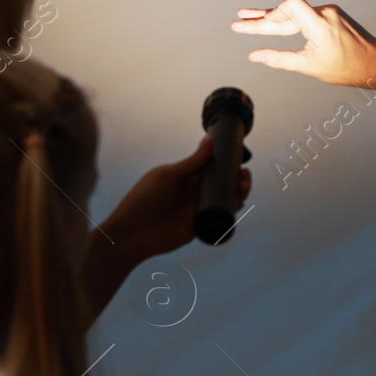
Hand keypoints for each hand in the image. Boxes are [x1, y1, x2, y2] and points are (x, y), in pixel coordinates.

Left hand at [97, 137, 250, 263]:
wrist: (131, 234)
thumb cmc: (142, 200)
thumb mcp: (167, 176)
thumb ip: (191, 162)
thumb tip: (209, 141)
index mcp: (184, 175)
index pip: (210, 164)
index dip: (226, 160)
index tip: (239, 156)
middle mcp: (192, 191)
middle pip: (221, 181)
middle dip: (236, 176)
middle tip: (244, 174)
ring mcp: (196, 209)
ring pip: (223, 198)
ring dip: (237, 192)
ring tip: (244, 186)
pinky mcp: (199, 226)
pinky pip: (219, 217)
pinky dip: (231, 210)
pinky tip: (238, 203)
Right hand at [233, 0, 375, 86]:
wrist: (373, 62)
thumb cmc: (344, 68)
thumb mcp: (309, 66)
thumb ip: (279, 59)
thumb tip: (253, 55)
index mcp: (320, 24)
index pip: (291, 4)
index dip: (273, 13)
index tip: (257, 25)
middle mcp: (324, 12)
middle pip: (286, 9)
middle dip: (262, 17)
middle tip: (238, 19)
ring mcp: (328, 11)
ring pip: (294, 12)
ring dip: (272, 17)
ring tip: (247, 17)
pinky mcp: (329, 14)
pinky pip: (304, 14)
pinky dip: (288, 20)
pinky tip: (273, 21)